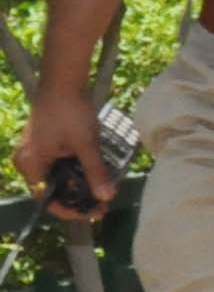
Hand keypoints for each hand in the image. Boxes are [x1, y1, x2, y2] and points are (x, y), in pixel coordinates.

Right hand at [13, 89, 115, 221]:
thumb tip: (107, 196)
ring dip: (80, 184)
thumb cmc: (70, 110)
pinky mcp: (46, 145)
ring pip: (59, 177)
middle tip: (104, 202)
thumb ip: (95, 171)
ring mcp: (37, 153)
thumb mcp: (86, 143)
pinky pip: (60, 165)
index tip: (95, 212)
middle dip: (79, 197)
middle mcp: (29, 162)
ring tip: (104, 190)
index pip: (47, 199)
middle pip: (53, 189)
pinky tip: (95, 173)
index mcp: (31, 165)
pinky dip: (77, 170)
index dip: (71, 209)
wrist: (63, 79)